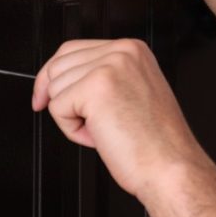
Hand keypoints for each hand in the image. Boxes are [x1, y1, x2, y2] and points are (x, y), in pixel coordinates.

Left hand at [32, 38, 206, 197]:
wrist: (170, 166)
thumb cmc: (155, 143)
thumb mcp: (133, 92)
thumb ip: (105, 76)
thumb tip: (64, 78)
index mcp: (133, 49)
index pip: (72, 50)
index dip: (54, 77)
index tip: (45, 96)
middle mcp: (122, 52)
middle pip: (57, 66)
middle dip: (62, 99)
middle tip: (90, 123)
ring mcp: (109, 66)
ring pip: (55, 87)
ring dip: (72, 117)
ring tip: (104, 129)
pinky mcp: (95, 87)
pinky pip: (57, 108)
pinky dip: (72, 130)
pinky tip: (100, 136)